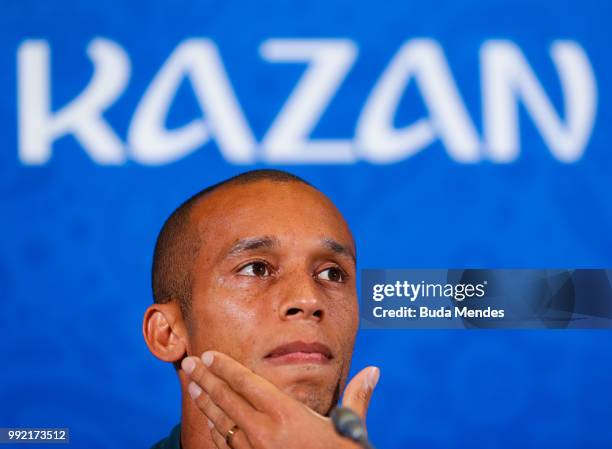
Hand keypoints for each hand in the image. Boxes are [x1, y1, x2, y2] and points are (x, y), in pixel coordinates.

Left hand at [181, 351, 379, 448]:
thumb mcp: (351, 430)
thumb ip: (357, 398)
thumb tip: (373, 371)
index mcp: (286, 415)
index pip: (248, 383)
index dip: (225, 367)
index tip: (209, 355)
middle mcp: (264, 432)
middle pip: (227, 399)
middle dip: (205, 379)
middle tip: (188, 363)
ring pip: (222, 422)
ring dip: (206, 402)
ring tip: (193, 387)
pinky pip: (227, 446)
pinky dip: (216, 431)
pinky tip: (210, 422)